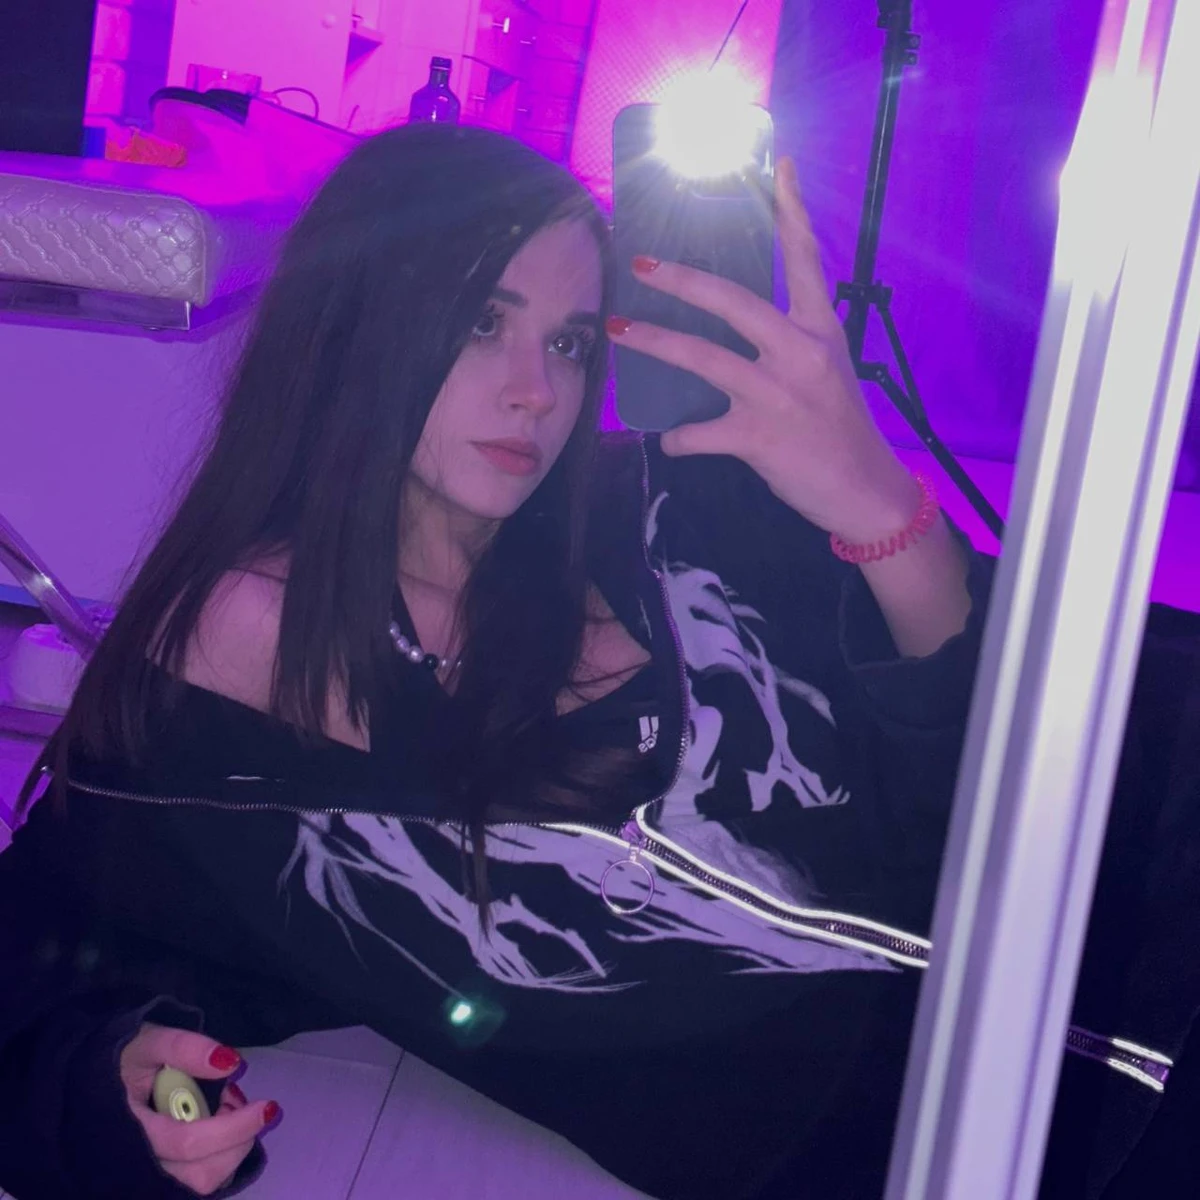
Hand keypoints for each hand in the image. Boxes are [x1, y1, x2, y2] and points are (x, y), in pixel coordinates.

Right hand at [120, 1023, 280, 1195]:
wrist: (87, 1085)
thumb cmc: (120, 1062)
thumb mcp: (147, 1041)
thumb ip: (184, 1047)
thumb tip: (230, 1062)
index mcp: (128, 1132)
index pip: (188, 1143)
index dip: (234, 1127)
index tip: (267, 1106)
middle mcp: (134, 1168)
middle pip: (199, 1175)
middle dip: (236, 1141)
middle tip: (239, 1104)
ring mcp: (143, 1181)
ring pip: (199, 1185)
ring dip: (229, 1151)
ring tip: (224, 1113)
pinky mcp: (155, 1182)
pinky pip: (194, 1185)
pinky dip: (218, 1161)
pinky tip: (216, 1130)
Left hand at [609, 157, 918, 543]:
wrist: (865, 490)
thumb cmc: (842, 430)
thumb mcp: (828, 372)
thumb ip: (790, 345)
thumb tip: (740, 332)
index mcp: (822, 331)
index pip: (806, 260)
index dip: (791, 211)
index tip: (778, 166)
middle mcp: (800, 353)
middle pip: (732, 301)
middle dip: (682, 280)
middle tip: (642, 265)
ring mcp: (777, 394)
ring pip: (702, 358)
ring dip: (653, 342)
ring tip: (618, 329)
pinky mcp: (757, 437)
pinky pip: (699, 433)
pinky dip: (680, 439)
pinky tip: (672, 441)